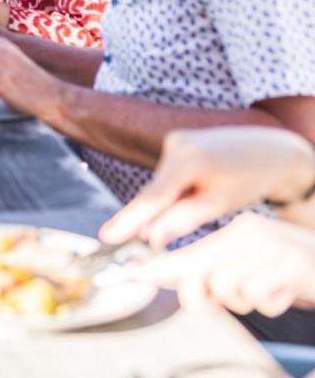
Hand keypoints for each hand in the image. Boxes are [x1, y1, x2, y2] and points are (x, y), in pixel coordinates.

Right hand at [100, 127, 314, 247]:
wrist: (269, 150)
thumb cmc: (249, 180)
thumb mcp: (219, 204)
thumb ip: (182, 219)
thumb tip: (152, 238)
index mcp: (189, 160)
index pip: (154, 197)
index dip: (129, 219)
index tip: (107, 236)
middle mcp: (176, 143)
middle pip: (154, 190)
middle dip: (140, 215)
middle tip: (111, 235)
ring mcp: (175, 139)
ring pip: (161, 184)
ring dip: (165, 203)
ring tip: (193, 211)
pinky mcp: (178, 141)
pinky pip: (167, 175)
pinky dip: (173, 191)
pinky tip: (194, 195)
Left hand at [134, 213, 314, 316]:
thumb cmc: (295, 273)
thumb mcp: (255, 268)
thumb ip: (219, 275)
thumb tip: (182, 287)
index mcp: (239, 230)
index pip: (192, 252)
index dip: (160, 267)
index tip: (132, 274)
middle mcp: (251, 232)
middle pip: (200, 271)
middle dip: (201, 296)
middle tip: (217, 302)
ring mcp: (271, 246)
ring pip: (226, 286)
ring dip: (244, 301)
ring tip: (266, 291)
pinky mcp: (290, 265)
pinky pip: (258, 297)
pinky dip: (270, 304)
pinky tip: (284, 293)